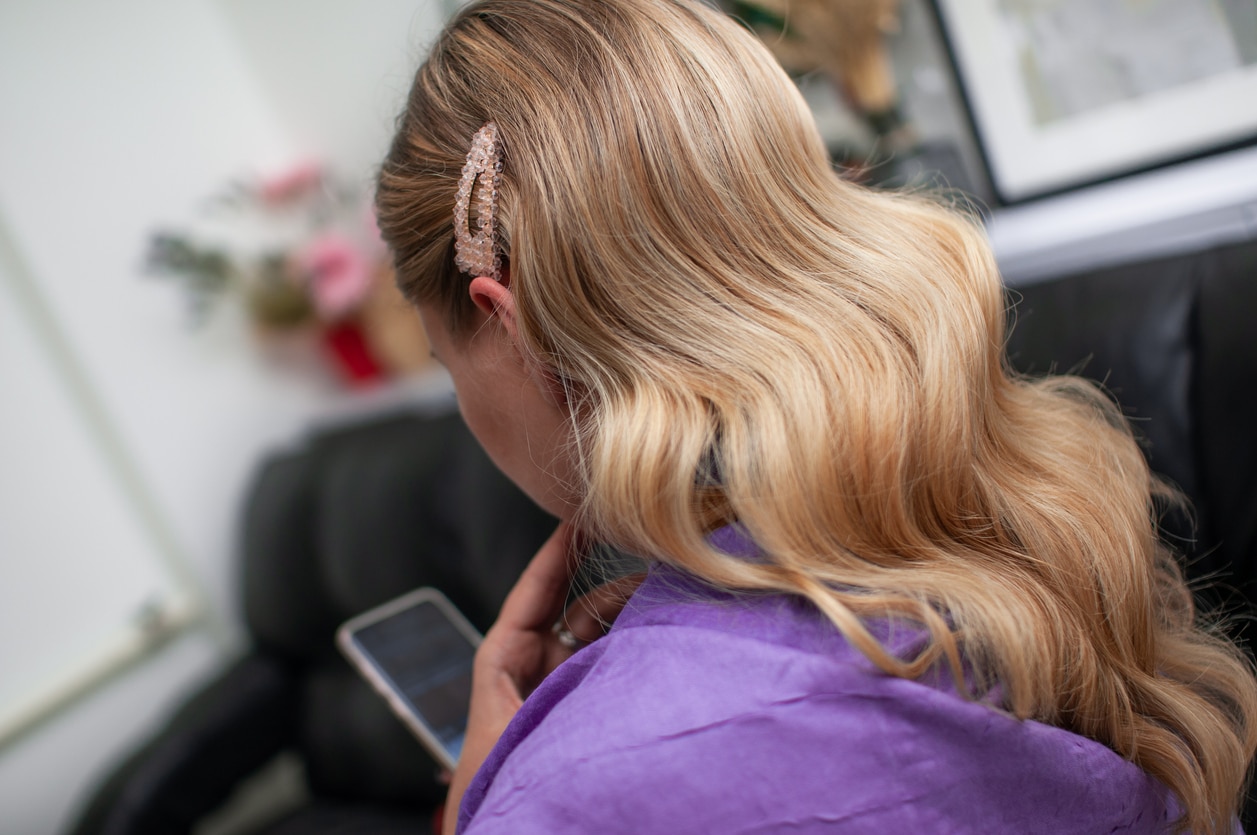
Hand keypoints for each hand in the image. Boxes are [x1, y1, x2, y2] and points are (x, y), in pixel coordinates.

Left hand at [442, 522, 643, 834]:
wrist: (512, 830)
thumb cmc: (497, 788)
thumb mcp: (518, 728)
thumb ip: (560, 691)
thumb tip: (615, 657)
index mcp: (506, 660)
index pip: (537, 589)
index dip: (561, 550)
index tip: (585, 514)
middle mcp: (539, 668)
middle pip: (582, 606)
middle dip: (615, 580)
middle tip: (655, 558)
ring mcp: (567, 687)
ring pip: (605, 635)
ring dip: (634, 615)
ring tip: (671, 598)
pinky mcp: (590, 706)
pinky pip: (616, 665)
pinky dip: (638, 648)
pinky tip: (668, 636)